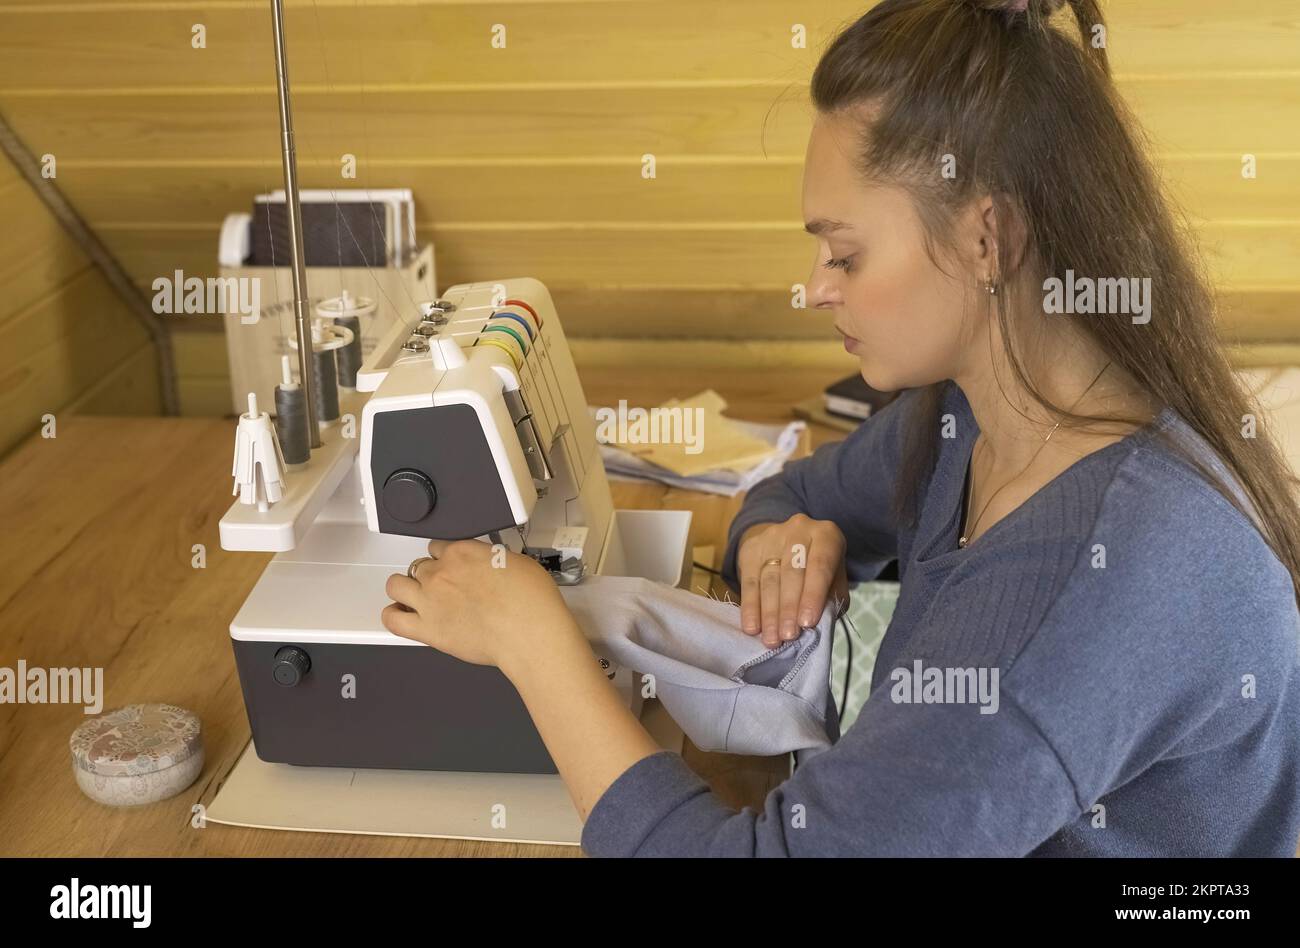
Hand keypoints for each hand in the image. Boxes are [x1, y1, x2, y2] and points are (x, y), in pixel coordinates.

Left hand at [382, 538, 581, 673]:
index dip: (444, 557)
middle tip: (441, 586)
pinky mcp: (426, 629)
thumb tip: (491, 566)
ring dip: (403, 589)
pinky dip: (393, 616)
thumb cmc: (531, 602)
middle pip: (419, 565)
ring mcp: (430, 601)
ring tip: (413, 596)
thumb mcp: (517, 563)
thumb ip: (493, 561)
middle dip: (428, 574)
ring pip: (395, 585)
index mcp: (462, 553)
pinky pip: (393, 619)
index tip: (451, 565)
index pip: (438, 546)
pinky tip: (400, 615)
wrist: (529, 632)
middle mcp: (441, 573)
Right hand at [737, 515, 848, 647]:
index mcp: (826, 535)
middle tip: (787, 636)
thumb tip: (815, 624)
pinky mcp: (751, 549)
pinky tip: (752, 628)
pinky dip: (750, 608)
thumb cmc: (819, 569)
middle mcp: (798, 530)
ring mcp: (771, 537)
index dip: (812, 595)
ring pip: (769, 579)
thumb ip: (830, 598)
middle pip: (791, 573)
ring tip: (771, 639)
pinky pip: (749, 582)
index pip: (819, 565)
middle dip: (788, 608)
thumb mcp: (834, 578)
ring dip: (769, 613)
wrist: (789, 542)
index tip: (807, 623)